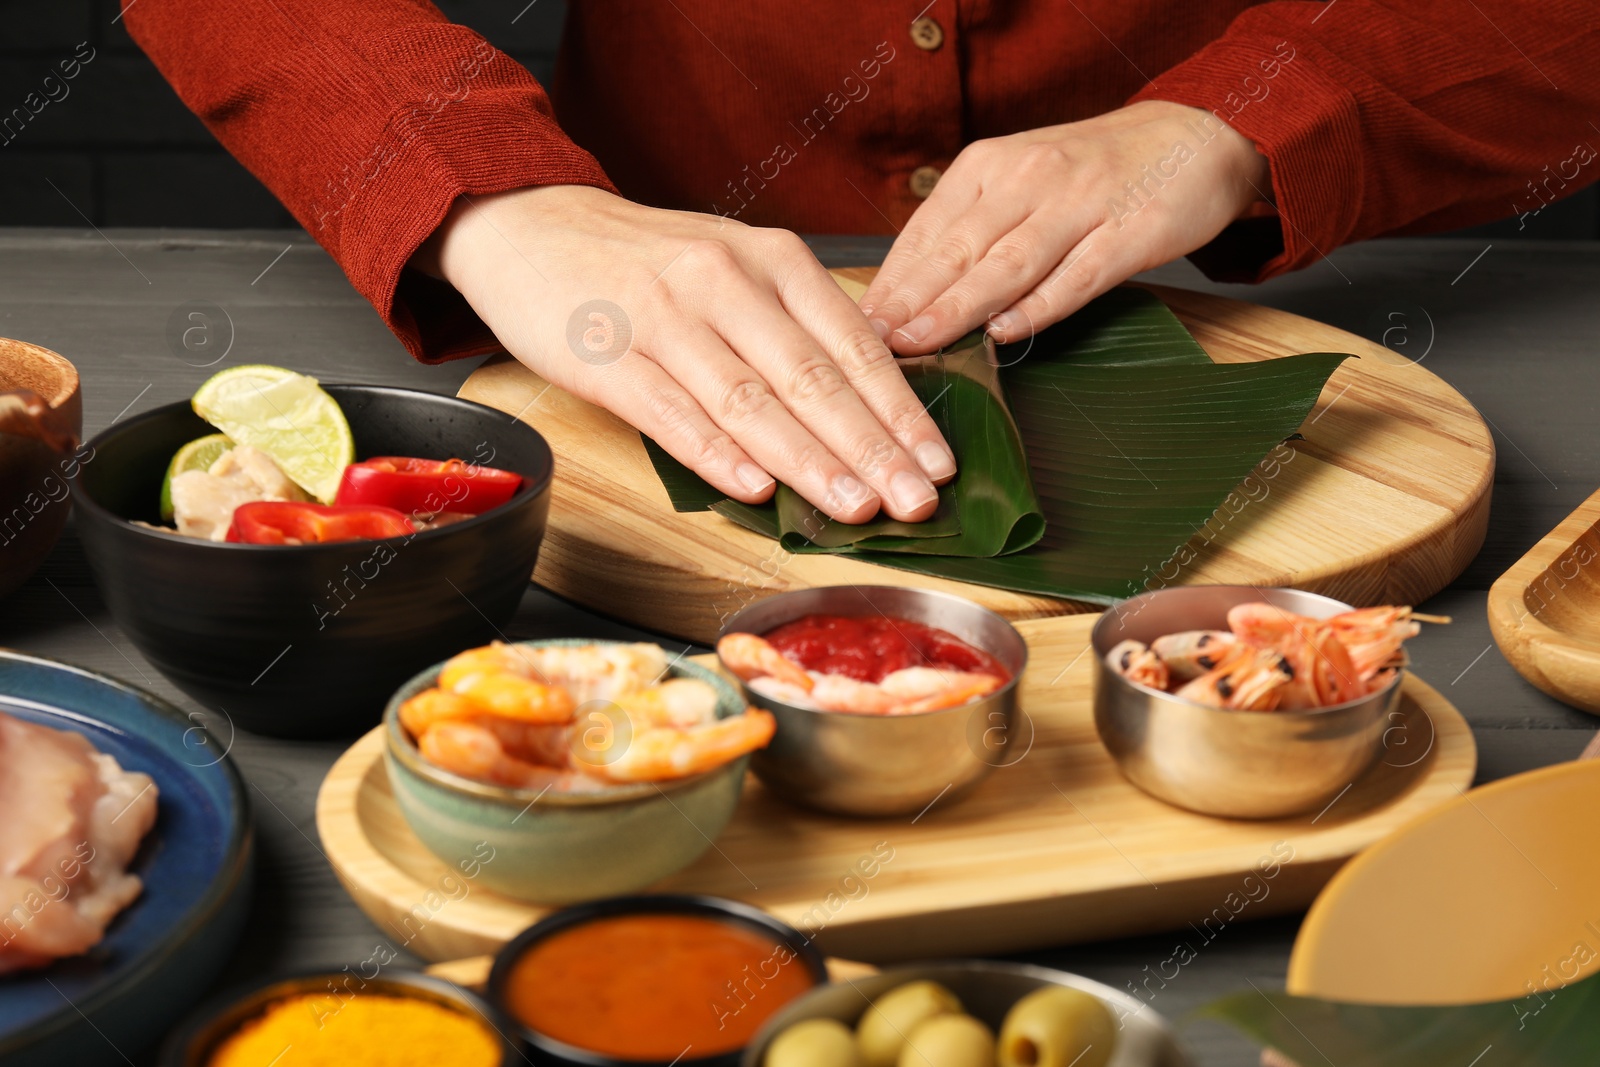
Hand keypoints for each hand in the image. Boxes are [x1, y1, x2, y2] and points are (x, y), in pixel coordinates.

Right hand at [416, 186, 955, 522]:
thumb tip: (872, 399)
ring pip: (750, 400)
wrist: (533, 229)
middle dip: (872, 448)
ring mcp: (665, 319)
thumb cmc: (649, 263)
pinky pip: (670, 412)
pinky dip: (715, 454)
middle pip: (812, 378)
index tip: (938, 463)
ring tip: (854, 508)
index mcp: (772, 261)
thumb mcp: (737, 267)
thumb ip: (798, 323)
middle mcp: (725, 283)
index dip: (900, 410)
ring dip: (808, 461)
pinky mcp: (607, 355)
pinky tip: (755, 491)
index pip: (854, 345)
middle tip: (914, 500)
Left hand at [860, 101, 1271, 353]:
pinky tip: (1007, 332)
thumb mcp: (1020, 182)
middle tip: (872, 343)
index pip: (926, 231)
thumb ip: (970, 232)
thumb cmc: (1093, 172)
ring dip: (960, 307)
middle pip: (959, 249)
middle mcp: (1028, 178)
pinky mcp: (1130, 231)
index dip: (890, 281)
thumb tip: (906, 296)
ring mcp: (1081, 203)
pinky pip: (1078, 274)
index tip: (856, 325)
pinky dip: (1041, 305)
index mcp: (989, 166)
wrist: (1195, 135)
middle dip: (911, 300)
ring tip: (921, 342)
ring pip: (1009, 262)